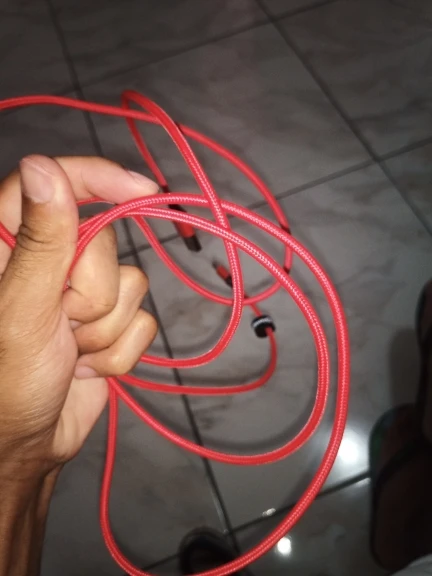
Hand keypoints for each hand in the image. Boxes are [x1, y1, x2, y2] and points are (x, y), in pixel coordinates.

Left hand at [0, 155, 157, 479]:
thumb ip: (42, 241)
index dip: (100, 179)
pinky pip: (143, 321)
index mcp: (12, 245)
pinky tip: (87, 367)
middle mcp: (51, 261)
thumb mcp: (21, 310)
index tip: (142, 190)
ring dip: (104, 330)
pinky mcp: (110, 322)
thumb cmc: (6, 383)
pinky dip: (119, 352)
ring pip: (132, 284)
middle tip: (61, 327)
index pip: (56, 184)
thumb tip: (44, 164)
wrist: (26, 444)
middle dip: (92, 295)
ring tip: (71, 352)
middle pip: (105, 243)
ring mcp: (83, 293)